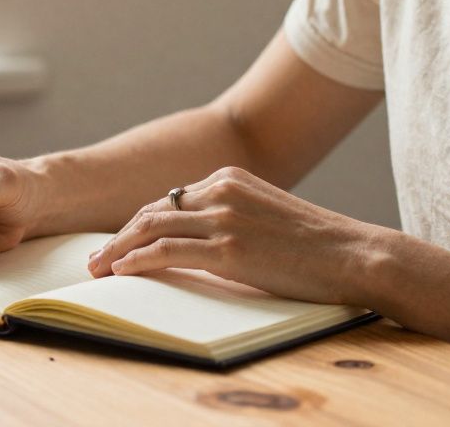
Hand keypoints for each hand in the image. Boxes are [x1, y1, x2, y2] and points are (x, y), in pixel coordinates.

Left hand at [87, 166, 381, 304]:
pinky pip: (167, 251)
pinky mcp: (228, 249)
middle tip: (95, 258)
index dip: (139, 223)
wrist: (353, 254)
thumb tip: (197, 239)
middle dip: (119, 236)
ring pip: (151, 228)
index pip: (169, 200)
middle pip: (152, 210)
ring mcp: (224, 218)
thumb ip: (231, 214)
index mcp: (228, 177)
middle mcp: (221, 191)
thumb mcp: (266, 214)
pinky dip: (137, 261)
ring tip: (98, 269)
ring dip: (118, 250)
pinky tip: (121, 272)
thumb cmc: (315, 244)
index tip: (120, 243)